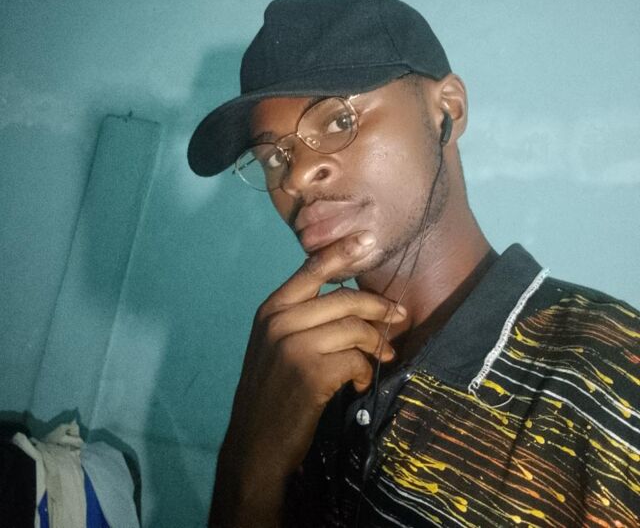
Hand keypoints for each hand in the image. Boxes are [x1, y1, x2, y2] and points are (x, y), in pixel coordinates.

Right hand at [210, 230, 406, 526]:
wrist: (254, 446)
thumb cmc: (271, 394)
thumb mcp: (275, 346)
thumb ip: (303, 319)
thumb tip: (354, 304)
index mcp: (271, 309)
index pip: (311, 269)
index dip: (342, 252)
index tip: (368, 241)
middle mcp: (280, 320)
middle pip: (345, 298)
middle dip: (379, 308)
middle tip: (399, 317)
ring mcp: (294, 345)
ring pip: (355, 328)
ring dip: (375, 344)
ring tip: (380, 358)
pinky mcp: (311, 372)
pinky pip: (356, 359)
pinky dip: (364, 371)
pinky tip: (357, 385)